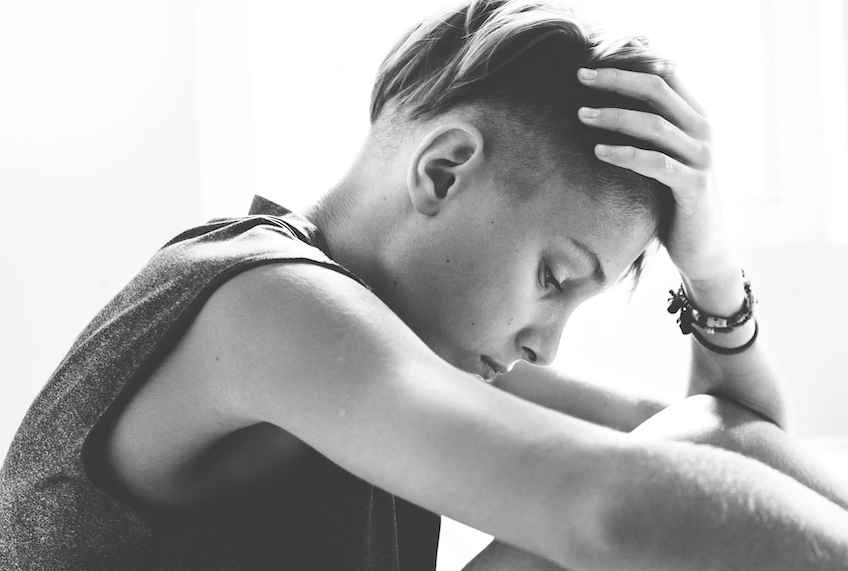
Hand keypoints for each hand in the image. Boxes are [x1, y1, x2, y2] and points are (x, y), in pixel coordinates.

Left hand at [575, 67, 740, 297]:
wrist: (704, 249)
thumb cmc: (674, 201)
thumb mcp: (663, 159)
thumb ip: (648, 133)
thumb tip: (605, 109)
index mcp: (695, 118)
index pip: (664, 76)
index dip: (629, 64)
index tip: (592, 63)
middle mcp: (703, 132)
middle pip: (657, 90)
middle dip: (616, 80)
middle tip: (578, 76)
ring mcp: (701, 158)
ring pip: (655, 124)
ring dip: (614, 116)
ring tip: (581, 114)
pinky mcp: (694, 187)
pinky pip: (657, 163)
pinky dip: (626, 154)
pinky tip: (599, 151)